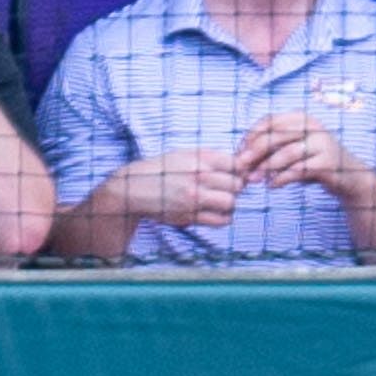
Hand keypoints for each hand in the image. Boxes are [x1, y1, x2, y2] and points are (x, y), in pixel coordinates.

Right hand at [125, 147, 241, 227]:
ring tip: (221, 201)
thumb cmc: (163, 170)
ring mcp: (195, 198)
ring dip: (230, 203)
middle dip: (236, 188)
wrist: (135, 189)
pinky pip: (221, 220)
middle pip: (237, 185)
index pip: (236, 164)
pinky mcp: (191, 216)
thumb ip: (211, 158)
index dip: (239, 170)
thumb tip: (240, 164)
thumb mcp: (185, 154)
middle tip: (227, 189)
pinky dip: (224, 218)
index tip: (234, 174)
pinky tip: (216, 212)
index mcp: (200, 159)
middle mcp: (199, 177)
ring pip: (231, 203)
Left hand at [235, 112, 369, 200]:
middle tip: (241, 167)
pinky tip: (272, 186)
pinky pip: (299, 170)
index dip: (251, 136)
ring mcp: (322, 143)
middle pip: (276, 135)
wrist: (349, 177)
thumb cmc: (315, 163)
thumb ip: (272, 150)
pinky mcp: (328, 162)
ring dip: (266, 167)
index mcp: (301, 118)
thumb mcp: (293, 151)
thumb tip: (241, 158)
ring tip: (254, 180)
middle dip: (254, 152)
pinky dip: (282, 178)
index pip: (270, 121)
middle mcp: (313, 126)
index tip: (239, 153)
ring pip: (287, 153)